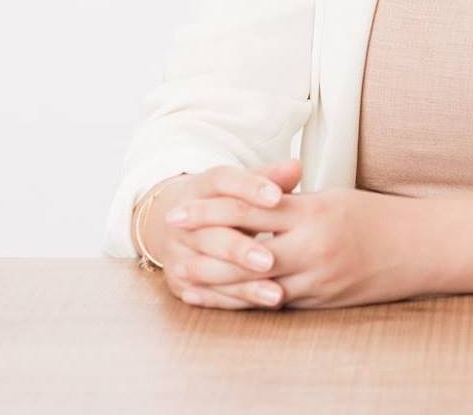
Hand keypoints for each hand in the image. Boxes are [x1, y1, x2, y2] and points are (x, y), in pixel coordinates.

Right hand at [140, 159, 302, 309]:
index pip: (224, 182)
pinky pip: (208, 295)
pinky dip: (235, 301)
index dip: (250, 188)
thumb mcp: (243, 183)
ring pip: (208, 271)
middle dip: (241, 249)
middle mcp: (183, 221)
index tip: (277, 196)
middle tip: (270, 260)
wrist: (175, 219)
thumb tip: (297, 167)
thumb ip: (270, 177)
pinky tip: (261, 305)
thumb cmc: (225, 199)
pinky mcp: (178, 282)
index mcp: (202, 186)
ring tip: (276, 294)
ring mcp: (178, 253)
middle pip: (213, 234)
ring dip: (242, 284)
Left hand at [166, 178, 426, 309]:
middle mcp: (312, 246)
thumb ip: (290, 203)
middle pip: (245, 248)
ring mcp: (317, 279)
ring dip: (217, 280)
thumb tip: (251, 202)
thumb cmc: (372, 216)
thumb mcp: (331, 198)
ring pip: (254, 284)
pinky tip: (223, 300)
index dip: (212, 208)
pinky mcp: (321, 303)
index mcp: (313, 211)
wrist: (417, 247)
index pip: (251, 208)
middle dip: (205, 243)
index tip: (182, 207)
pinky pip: (275, 304)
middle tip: (172, 237)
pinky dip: (245, 302)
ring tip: (185, 275)